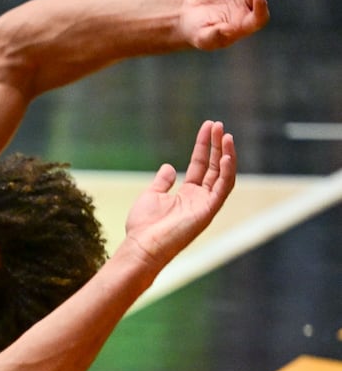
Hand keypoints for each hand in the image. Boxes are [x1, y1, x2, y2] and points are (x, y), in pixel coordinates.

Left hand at [123, 120, 235, 268]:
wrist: (142, 246)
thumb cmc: (144, 225)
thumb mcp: (151, 195)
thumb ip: (162, 181)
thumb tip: (169, 166)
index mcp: (187, 194)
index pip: (200, 165)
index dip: (204, 146)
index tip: (208, 126)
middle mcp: (200, 198)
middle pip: (213, 166)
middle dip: (216, 145)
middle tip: (218, 125)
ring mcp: (206, 204)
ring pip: (223, 174)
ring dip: (226, 154)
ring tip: (225, 135)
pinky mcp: (209, 210)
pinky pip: (223, 188)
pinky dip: (227, 171)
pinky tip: (226, 155)